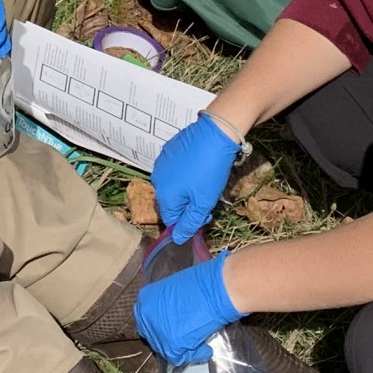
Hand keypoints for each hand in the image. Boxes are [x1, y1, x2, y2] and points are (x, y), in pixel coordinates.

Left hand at [134, 253, 243, 366]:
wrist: (216, 290)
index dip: (158, 325)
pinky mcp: (171, 347)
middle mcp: (146, 317)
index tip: (170, 327)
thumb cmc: (200, 284)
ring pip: (165, 349)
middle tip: (182, 338)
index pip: (145, 319)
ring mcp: (157, 333)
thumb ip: (165, 304)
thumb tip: (170, 318)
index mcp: (145, 300)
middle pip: (152, 336)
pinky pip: (181, 358)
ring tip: (197, 343)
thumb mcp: (174, 290)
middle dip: (167, 338)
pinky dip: (195, 355)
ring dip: (181, 348)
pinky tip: (205, 349)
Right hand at [152, 112, 240, 242]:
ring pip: (172, 186)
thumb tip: (177, 238)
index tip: (205, 215)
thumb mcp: (203, 202)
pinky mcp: (168, 150)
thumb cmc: (210, 171)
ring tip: (204, 182)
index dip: (188, 222)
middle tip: (207, 199)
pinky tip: (198, 167)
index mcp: (164, 195)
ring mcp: (161, 163)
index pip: (171, 220)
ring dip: (186, 190)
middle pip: (171, 202)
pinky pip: (173, 170)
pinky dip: (184, 174)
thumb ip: (189, 223)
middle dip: (187, 206)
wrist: (215, 134)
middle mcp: (157, 179)